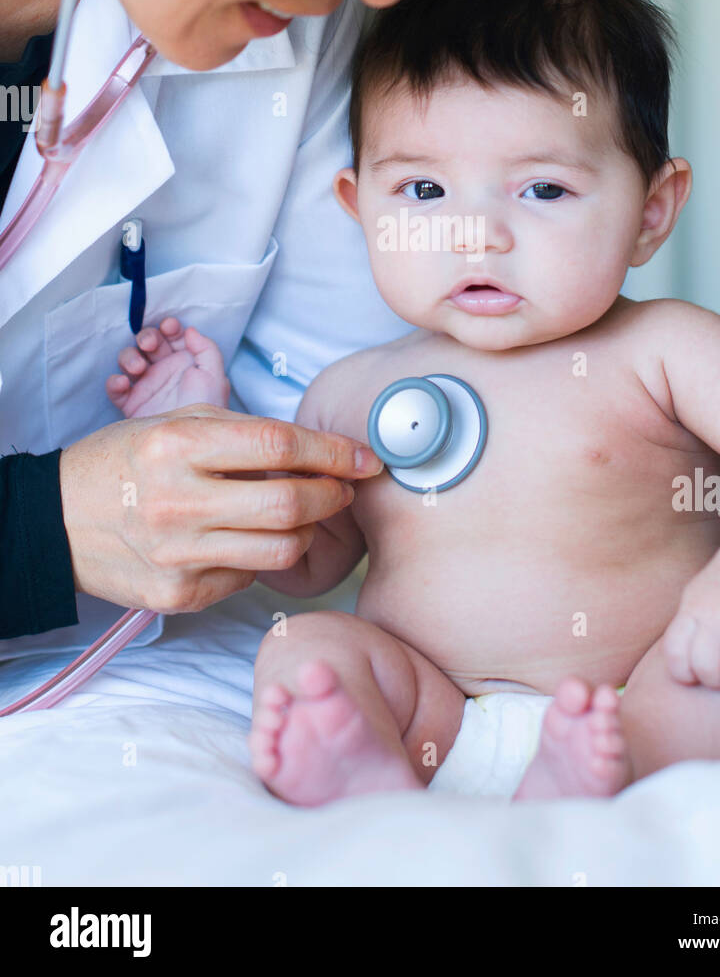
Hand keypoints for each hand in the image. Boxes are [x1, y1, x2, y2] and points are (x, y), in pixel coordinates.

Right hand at [59, 405, 381, 613]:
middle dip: (333, 494)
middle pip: (291, 503)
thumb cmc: (126, 462)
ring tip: (301, 514)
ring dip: (308, 530)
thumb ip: (244, 432)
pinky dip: (260, 556)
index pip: (279, 445)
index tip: (365, 456)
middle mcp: (178, 501)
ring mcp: (178, 555)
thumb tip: (318, 450)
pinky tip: (244, 539)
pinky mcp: (179, 595)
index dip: (334, 450)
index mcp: (178, 445)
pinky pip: (249, 577)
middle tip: (342, 487)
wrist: (56, 522)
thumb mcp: (176, 423)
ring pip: (283, 550)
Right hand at [106, 318, 229, 415]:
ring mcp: (146, 386)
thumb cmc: (207, 411)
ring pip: (129, 359)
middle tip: (149, 345)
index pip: (172, 336)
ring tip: (138, 368)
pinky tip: (123, 383)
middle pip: (148, 342)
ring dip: (129, 357)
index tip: (169, 327)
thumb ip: (206, 349)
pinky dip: (114, 382)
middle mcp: (164, 370)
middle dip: (147, 337)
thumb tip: (190, 330)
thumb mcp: (216, 377)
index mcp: (185, 361)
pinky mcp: (130, 403)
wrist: (191, 445)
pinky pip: (115, 387)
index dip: (169, 327)